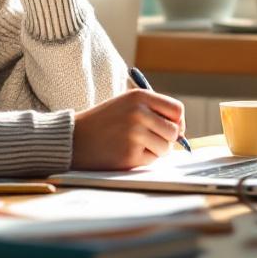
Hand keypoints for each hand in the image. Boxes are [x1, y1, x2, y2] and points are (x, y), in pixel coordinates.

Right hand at [70, 90, 186, 169]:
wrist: (74, 138)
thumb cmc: (104, 122)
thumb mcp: (127, 105)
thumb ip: (153, 111)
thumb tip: (181, 132)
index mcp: (140, 97)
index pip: (177, 110)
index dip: (178, 122)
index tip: (172, 130)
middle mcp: (139, 113)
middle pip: (174, 131)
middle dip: (166, 139)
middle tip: (150, 140)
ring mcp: (134, 134)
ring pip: (166, 148)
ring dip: (155, 151)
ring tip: (135, 145)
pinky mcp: (130, 155)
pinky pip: (151, 161)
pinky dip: (142, 160)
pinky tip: (125, 152)